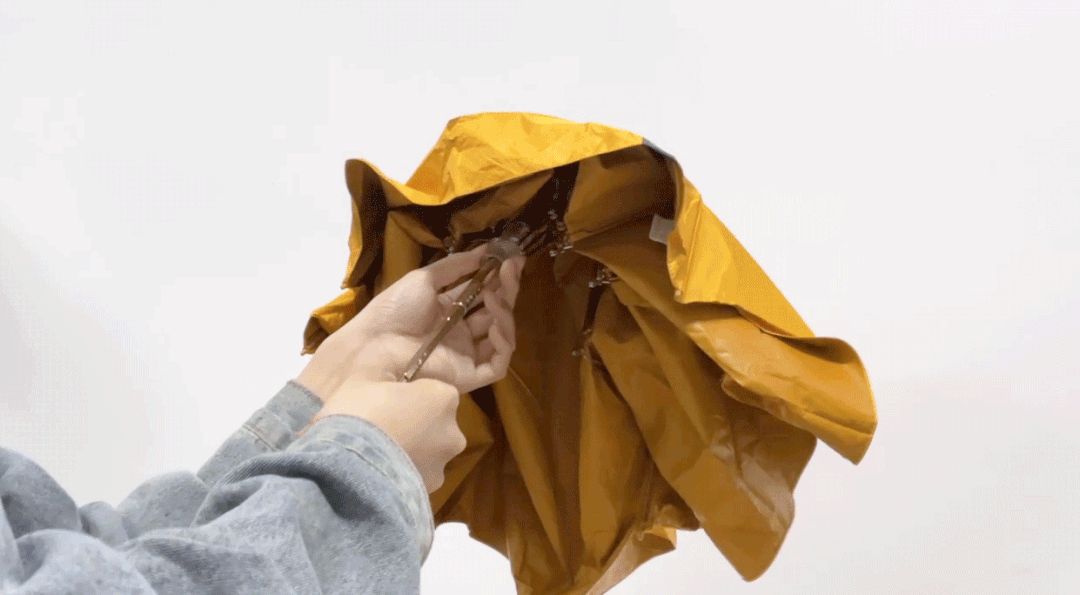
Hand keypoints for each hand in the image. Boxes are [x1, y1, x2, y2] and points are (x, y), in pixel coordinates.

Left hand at [296, 245, 524, 400]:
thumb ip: (456, 265)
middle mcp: (461, 333)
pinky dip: (503, 344)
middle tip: (511, 270)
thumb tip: (486, 249)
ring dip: (505, 313)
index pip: (483, 294)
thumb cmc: (394, 310)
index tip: (512, 259)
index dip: (499, 277)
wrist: (374, 346)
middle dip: (506, 290)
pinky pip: (497, 364)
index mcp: (449, 311)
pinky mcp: (469, 376)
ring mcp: (466, 355)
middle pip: (495, 313)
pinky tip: (495, 326)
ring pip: (501, 337)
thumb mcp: (423, 279)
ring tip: (494, 296)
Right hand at [314, 376, 465, 492]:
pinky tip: (378, 474)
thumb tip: (385, 379)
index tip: (389, 401)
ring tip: (376, 456)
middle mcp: (453, 432)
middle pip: (436, 424)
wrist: (348, 467)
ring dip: (410, 453)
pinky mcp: (429, 492)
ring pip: (428, 454)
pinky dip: (402, 476)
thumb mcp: (363, 379)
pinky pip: (416, 477)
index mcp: (444, 397)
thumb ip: (383, 377)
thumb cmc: (359, 412)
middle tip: (382, 428)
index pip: (435, 392)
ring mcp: (443, 465)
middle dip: (416, 425)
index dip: (411, 395)